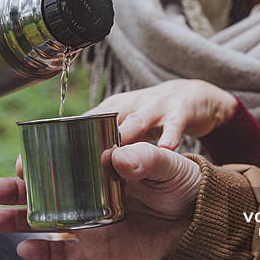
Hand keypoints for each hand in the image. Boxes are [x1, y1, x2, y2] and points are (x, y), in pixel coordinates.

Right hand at [0, 142, 201, 259]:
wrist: (200, 221)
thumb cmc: (182, 183)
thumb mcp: (170, 164)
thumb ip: (147, 159)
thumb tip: (119, 157)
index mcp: (97, 165)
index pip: (59, 159)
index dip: (36, 160)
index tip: (22, 162)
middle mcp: (86, 191)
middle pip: (42, 190)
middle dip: (14, 191)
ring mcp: (88, 220)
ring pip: (44, 221)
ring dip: (15, 222)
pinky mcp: (97, 248)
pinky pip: (66, 253)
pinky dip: (44, 253)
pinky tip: (23, 249)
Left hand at [87, 79, 237, 148]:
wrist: (193, 95)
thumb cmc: (151, 115)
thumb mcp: (126, 124)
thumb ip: (107, 139)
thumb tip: (78, 163)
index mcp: (113, 108)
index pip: (88, 121)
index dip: (74, 137)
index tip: (66, 157)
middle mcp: (130, 104)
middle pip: (108, 120)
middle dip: (96, 137)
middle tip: (83, 158)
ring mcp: (155, 106)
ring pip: (137, 121)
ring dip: (127, 134)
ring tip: (118, 154)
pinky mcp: (180, 111)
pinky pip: (174, 125)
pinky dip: (170, 136)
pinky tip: (166, 149)